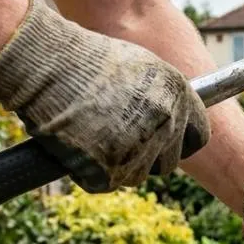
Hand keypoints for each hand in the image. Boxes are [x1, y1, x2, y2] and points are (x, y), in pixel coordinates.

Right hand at [0, 0, 208, 191]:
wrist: (45, 62)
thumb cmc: (84, 61)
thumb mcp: (138, 67)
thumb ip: (161, 95)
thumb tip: (172, 118)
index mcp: (179, 94)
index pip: (198, 137)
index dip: (178, 143)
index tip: (162, 143)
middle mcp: (166, 120)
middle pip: (167, 163)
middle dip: (145, 157)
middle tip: (115, 141)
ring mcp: (140, 145)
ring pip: (136, 175)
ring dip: (115, 165)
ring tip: (90, 136)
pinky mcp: (110, 166)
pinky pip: (105, 183)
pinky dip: (88, 172)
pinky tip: (75, 146)